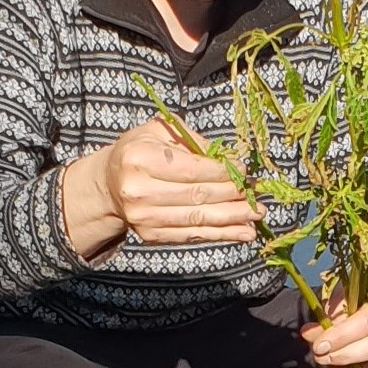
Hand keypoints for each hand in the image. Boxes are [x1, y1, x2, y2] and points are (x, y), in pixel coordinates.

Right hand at [62, 118, 259, 259]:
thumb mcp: (159, 131)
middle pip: (197, 196)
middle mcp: (138, 191)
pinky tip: (243, 233)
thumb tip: (230, 159)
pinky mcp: (150, 236)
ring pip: (198, 220)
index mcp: (139, 159)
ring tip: (257, 215)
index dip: (222, 172)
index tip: (244, 171)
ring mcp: (143, 218)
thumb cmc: (140, 150)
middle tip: (256, 194)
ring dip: (232, 219)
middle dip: (232, 196)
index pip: (190, 170)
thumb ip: (193, 141)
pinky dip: (221, 235)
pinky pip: (192, 235)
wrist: (110, 183)